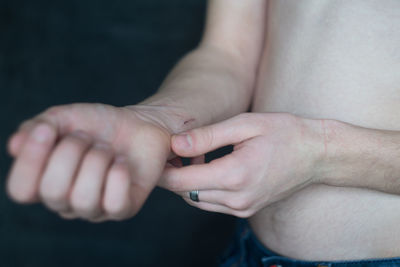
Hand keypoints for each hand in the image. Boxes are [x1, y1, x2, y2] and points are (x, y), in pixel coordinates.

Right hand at [6, 103, 173, 221]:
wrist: (139, 124)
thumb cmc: (98, 124)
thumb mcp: (64, 117)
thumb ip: (37, 128)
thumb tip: (15, 145)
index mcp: (44, 181)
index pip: (21, 190)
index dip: (30, 161)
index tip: (47, 129)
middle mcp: (66, 201)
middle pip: (53, 192)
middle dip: (71, 153)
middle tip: (87, 136)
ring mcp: (95, 209)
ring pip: (84, 199)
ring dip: (97, 161)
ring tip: (107, 148)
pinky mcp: (124, 209)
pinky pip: (115, 204)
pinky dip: (118, 176)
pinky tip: (121, 161)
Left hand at [159, 113, 322, 217]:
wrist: (317, 154)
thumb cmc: (284, 133)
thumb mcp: (245, 125)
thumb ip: (207, 136)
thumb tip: (175, 143)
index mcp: (234, 176)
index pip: (182, 180)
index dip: (162, 169)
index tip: (154, 152)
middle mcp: (236, 200)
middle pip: (186, 192)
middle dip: (172, 174)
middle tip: (169, 150)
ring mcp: (242, 209)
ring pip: (197, 200)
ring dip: (187, 181)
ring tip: (190, 156)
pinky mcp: (246, 210)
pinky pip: (212, 203)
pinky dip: (202, 188)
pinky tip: (207, 167)